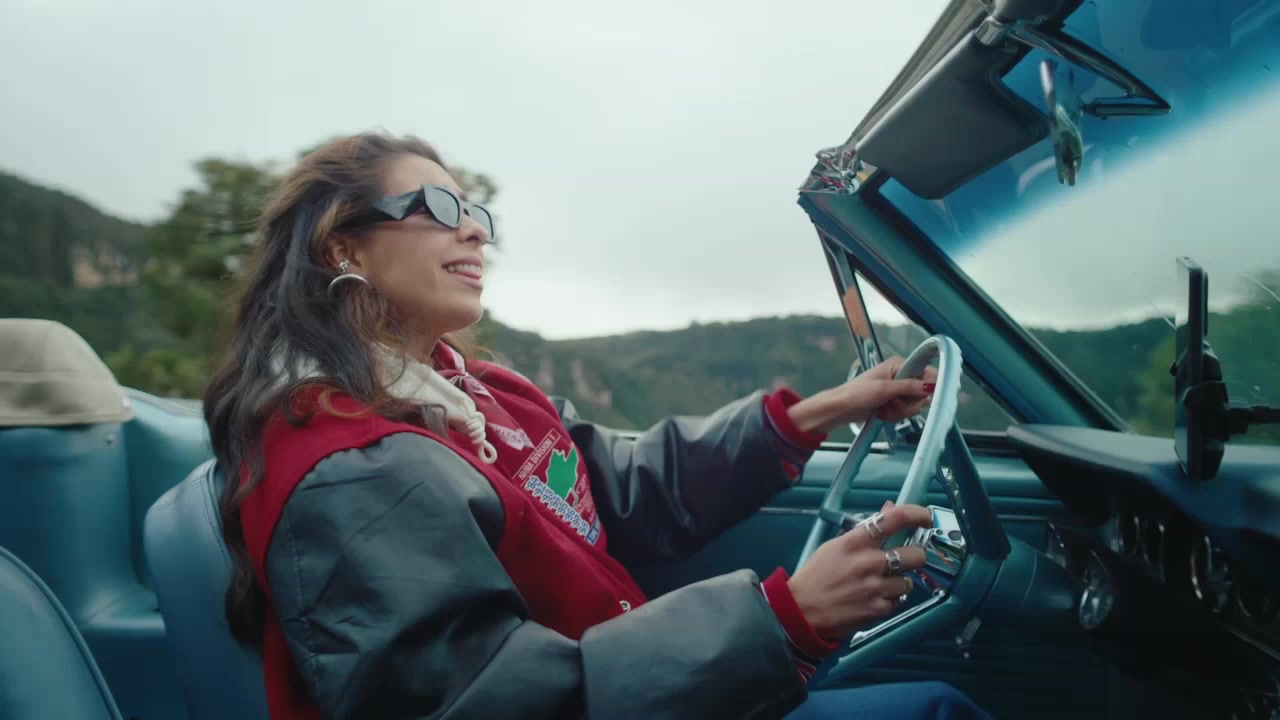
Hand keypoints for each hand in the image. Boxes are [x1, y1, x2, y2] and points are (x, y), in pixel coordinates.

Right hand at [787, 502, 931, 639]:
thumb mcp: (837, 545)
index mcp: (856, 542)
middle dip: (915, 557)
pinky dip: (889, 600)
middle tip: (905, 559)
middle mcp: (869, 562)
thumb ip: (866, 529)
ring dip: (899, 582)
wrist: (801, 611)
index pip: (895, 519)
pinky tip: (873, 598)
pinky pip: (897, 602)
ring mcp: (875, 588)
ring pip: (909, 582)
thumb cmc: (817, 575)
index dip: (917, 514)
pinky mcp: (878, 610)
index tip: (925, 517)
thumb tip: (889, 509)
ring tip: (881, 584)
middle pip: (916, 554)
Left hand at [858, 355, 938, 423]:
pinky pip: (905, 412)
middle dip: (908, 404)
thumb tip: (931, 386)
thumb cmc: (857, 393)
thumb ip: (909, 387)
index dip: (928, 387)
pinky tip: (882, 413)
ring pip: (914, 405)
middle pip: (923, 393)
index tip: (923, 398)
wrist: (841, 409)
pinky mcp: (895, 403)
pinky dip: (894, 415)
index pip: (927, 373)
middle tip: (893, 404)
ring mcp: (898, 391)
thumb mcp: (884, 389)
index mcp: (899, 365)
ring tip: (884, 408)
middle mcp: (902, 376)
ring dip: (899, 411)